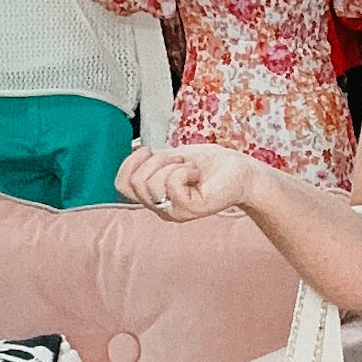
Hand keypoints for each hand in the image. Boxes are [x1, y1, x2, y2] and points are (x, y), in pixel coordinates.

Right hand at [115, 142, 263, 220]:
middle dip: (155, 161)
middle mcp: (161, 209)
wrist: (241, 171)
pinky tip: (196, 175)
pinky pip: (172, 184)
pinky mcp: (190, 210)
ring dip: (171, 164)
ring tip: (189, 167)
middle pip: (134, 183)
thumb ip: (150, 159)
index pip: (121, 185)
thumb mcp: (171, 157)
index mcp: (153, 197)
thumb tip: (132, 149)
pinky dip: (184, 170)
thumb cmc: (211, 165)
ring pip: (151, 184)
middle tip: (179, 160)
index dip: (130, 162)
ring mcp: (175, 212)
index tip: (150, 151)